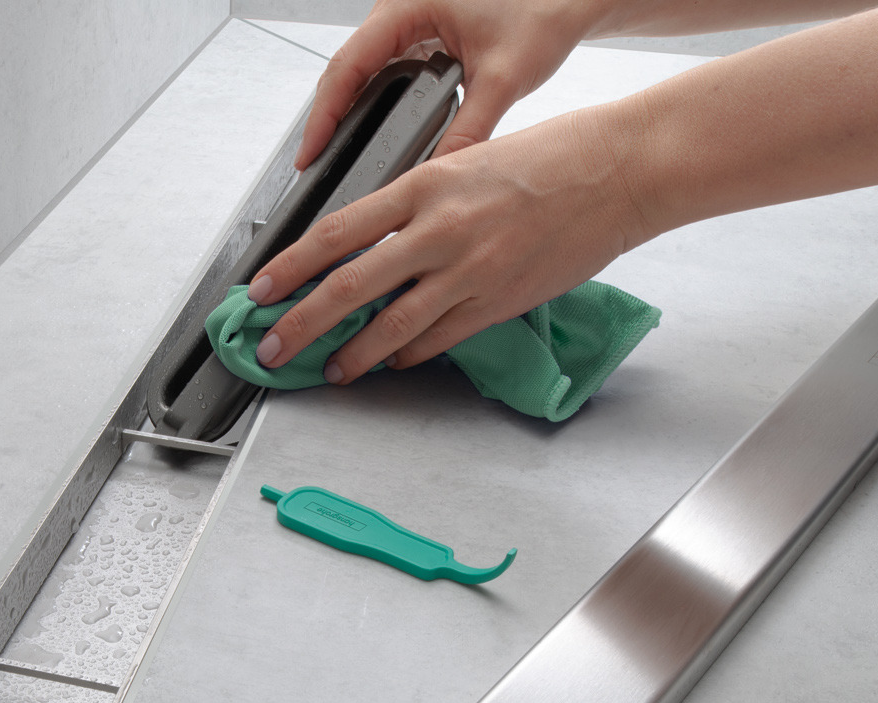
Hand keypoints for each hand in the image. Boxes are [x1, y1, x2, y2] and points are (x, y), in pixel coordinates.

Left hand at [250, 104, 656, 383]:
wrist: (617, 173)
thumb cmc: (549, 158)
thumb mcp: (465, 161)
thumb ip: (417, 202)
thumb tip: (372, 239)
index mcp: (424, 186)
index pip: (335, 233)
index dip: (289, 268)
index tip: (260, 289)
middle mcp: (440, 231)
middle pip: (349, 287)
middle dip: (301, 324)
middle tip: (273, 346)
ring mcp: (469, 273)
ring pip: (391, 328)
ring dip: (352, 355)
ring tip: (330, 370)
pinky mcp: (497, 303)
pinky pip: (438, 339)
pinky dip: (407, 355)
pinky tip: (390, 362)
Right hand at [295, 0, 599, 168]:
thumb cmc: (543, 10)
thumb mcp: (503, 78)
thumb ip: (469, 130)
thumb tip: (436, 176)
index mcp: (408, 5)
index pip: (348, 65)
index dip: (324, 114)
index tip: (310, 153)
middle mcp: (399, 8)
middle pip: (346, 70)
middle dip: (330, 118)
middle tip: (316, 163)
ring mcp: (406, 19)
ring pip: (362, 71)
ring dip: (350, 111)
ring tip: (336, 153)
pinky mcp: (419, 33)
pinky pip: (384, 70)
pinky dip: (376, 102)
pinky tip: (372, 132)